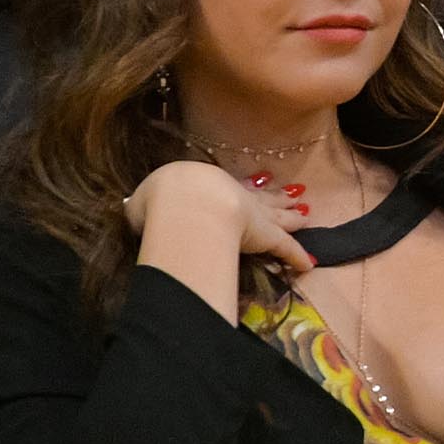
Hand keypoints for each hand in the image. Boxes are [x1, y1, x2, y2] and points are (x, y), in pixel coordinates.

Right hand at [124, 159, 315, 275]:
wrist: (184, 202)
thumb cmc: (160, 198)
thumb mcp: (144, 202)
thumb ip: (144, 208)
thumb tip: (133, 211)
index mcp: (206, 186)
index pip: (230, 187)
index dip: (245, 186)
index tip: (259, 181)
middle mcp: (236, 197)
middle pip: (261, 197)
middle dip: (277, 196)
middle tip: (294, 192)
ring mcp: (254, 216)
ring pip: (279, 216)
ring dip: (293, 215)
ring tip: (307, 212)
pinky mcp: (267, 237)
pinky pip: (287, 247)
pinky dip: (298, 255)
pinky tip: (310, 263)